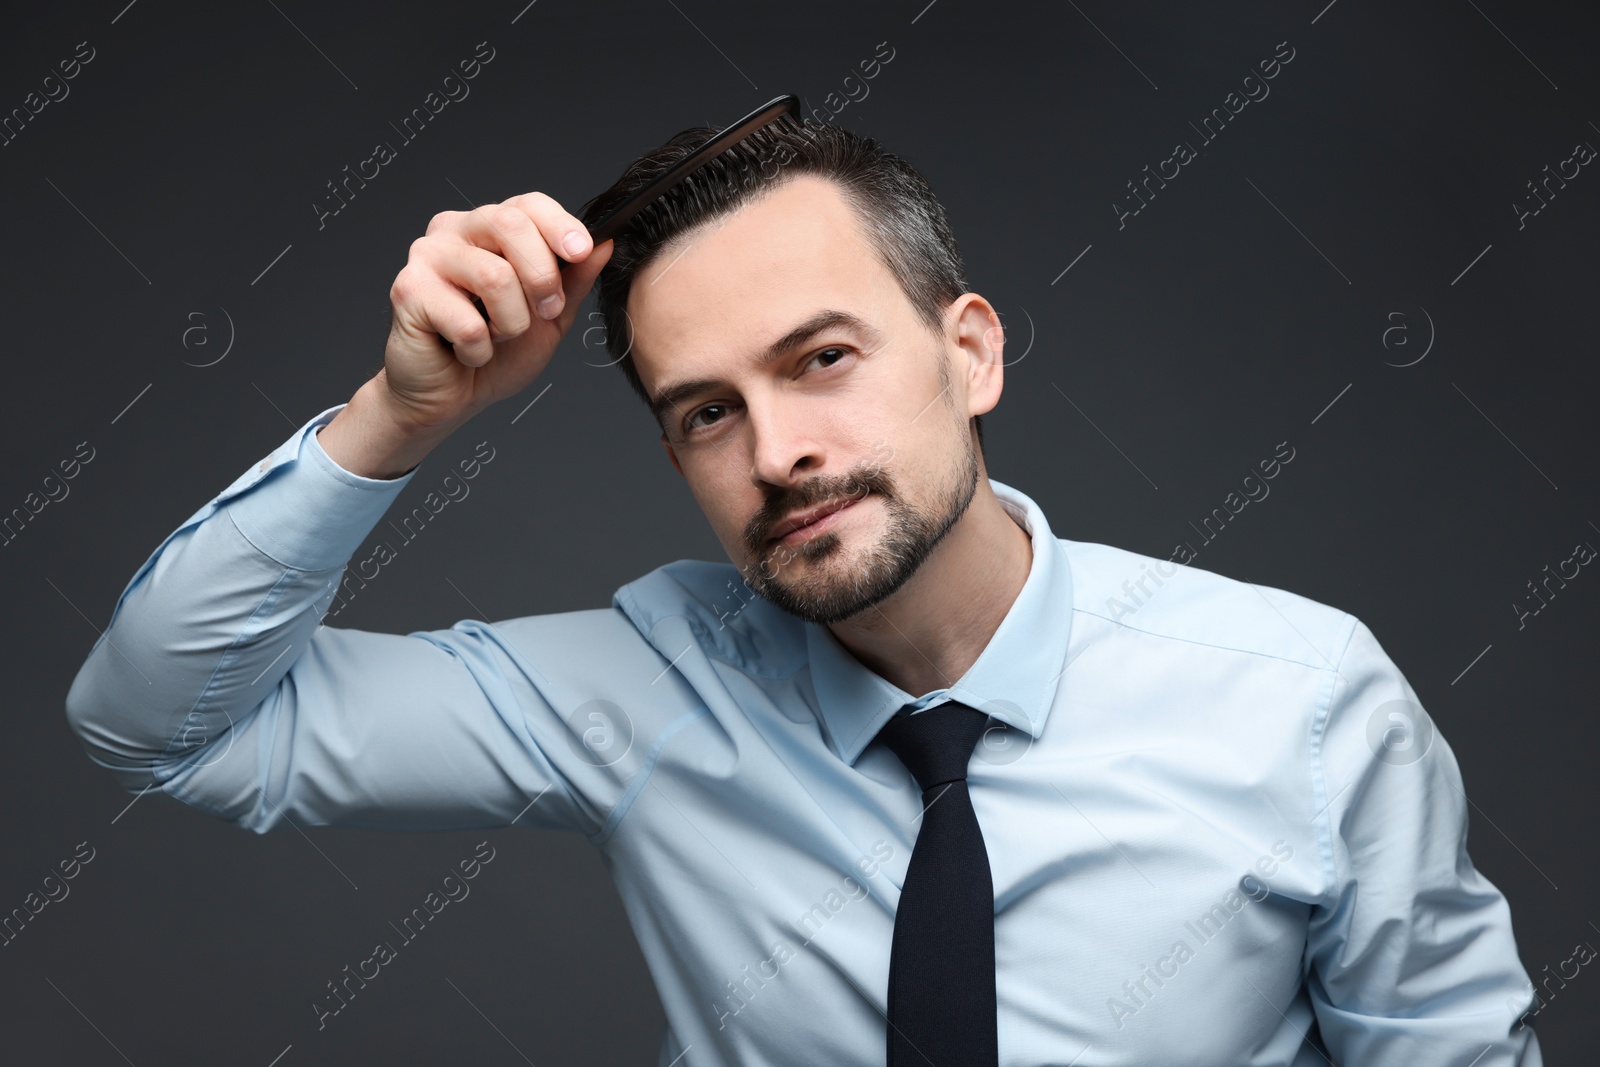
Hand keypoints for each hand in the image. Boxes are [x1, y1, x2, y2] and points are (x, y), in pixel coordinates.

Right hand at [378, 192, 613, 433]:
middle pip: (510, 224)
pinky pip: (468, 322)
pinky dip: (480, 350)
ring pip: (494, 276)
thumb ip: (573, 281)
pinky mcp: (408, 291)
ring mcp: (427, 257)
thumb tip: (603, 245)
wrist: (450, 396)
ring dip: (511, 323)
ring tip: (497, 337)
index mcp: (489, 228)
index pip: (527, 204)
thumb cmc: (495, 354)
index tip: (581, 251)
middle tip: (545, 312)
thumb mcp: (549, 318)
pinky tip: (466, 352)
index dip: (559, 225)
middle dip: (541, 278)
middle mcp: (454, 231)